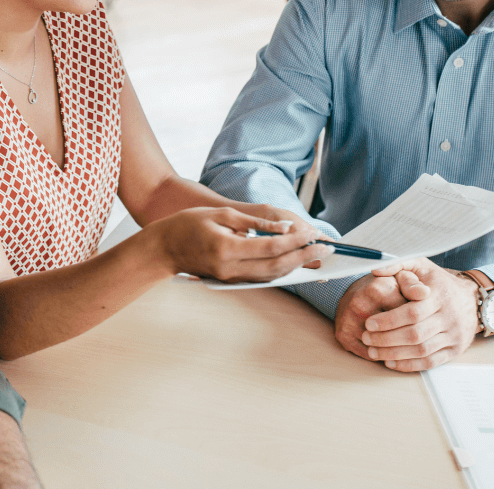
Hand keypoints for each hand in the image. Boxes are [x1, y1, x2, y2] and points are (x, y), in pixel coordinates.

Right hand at [152, 206, 333, 282]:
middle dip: (304, 257)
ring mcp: (231, 278)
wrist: (164, 247)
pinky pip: (262, 277)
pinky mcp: (232, 281)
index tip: (315, 234)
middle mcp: (230, 268)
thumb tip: (286, 227)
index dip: (295, 241)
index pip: (269, 247)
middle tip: (328, 249)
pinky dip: (282, 270)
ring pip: (272, 276)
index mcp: (226, 248)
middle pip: (276, 266)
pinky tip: (297, 262)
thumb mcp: (222, 213)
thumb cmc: (189, 224)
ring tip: (319, 256)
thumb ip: (255, 222)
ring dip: (297, 266)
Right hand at [333, 270, 427, 360]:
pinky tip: (388, 348)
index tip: (422, 318)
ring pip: (382, 349)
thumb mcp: (399, 280)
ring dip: (396, 350)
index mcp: (376, 290)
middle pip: (394, 335)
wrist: (354, 293)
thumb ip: (413, 285)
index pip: (407, 316)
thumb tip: (425, 293)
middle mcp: (359, 306)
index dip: (419, 320)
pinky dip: (381, 355)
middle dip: (408, 338)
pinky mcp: (343, 336)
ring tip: (403, 343)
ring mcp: (348, 322)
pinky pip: (370, 355)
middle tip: (415, 334)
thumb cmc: (382, 288)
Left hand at [358, 259, 480, 371]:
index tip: (369, 323)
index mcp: (439, 296)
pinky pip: (431, 362)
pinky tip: (391, 362)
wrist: (472, 299)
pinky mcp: (455, 350)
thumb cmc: (439, 282)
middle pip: (415, 334)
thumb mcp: (421, 266)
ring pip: (422, 350)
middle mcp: (449, 317)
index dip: (389, 320)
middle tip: (367, 338)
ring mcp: (454, 336)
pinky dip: (410, 365)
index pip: (412, 312)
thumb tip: (375, 269)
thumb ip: (398, 265)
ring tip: (373, 352)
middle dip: (387, 339)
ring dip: (395, 354)